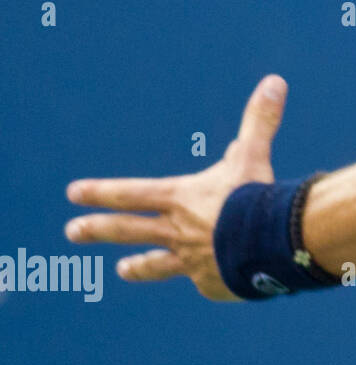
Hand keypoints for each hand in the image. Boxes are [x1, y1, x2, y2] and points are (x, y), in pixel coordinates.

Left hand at [64, 74, 289, 301]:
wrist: (271, 244)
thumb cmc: (257, 196)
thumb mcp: (254, 155)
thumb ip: (259, 120)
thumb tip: (274, 81)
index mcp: (181, 198)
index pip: (131, 193)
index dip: (101, 192)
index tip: (73, 193)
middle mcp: (177, 230)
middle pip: (128, 229)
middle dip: (98, 229)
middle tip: (72, 232)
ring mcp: (190, 260)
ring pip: (156, 263)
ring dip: (138, 267)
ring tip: (121, 270)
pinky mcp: (210, 283)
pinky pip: (207, 279)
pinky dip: (210, 276)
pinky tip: (217, 276)